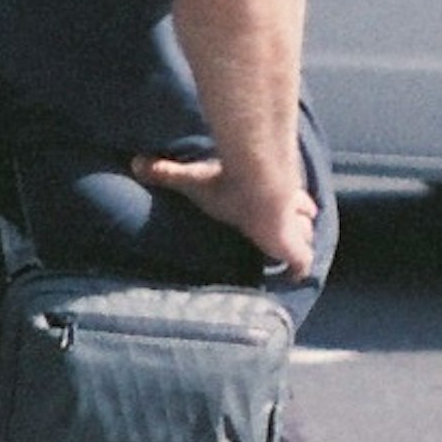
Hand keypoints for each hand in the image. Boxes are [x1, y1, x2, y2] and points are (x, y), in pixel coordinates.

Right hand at [135, 151, 318, 281]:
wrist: (257, 186)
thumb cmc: (227, 182)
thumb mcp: (192, 178)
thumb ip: (166, 172)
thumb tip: (134, 163)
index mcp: (266, 193)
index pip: (280, 197)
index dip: (280, 203)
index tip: (274, 211)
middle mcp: (283, 208)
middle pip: (302, 214)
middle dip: (298, 220)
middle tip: (289, 231)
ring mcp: (293, 229)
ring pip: (307, 234)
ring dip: (301, 241)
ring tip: (292, 253)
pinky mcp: (294, 249)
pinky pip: (301, 265)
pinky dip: (298, 270)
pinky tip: (293, 278)